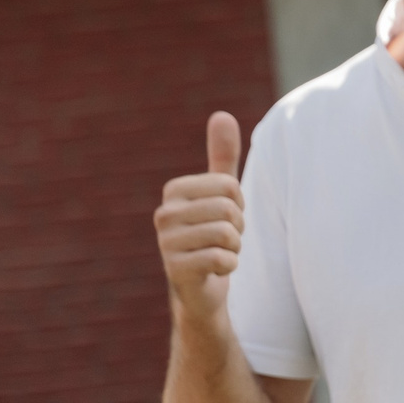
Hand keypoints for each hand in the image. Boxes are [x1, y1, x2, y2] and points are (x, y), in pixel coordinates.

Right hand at [156, 113, 243, 326]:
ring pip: (226, 234)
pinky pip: (222, 259)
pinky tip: (216, 270)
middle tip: (224, 240)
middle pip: (229, 209)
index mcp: (175, 191)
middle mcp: (164, 214)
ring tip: (219, 252)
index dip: (239, 205)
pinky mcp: (175, 269)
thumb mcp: (220, 194)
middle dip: (238, 228)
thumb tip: (222, 115)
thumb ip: (222, 157)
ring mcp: (166, 242)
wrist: (202, 287)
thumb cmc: (213, 234)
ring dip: (234, 248)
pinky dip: (229, 266)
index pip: (230, 186)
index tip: (226, 218)